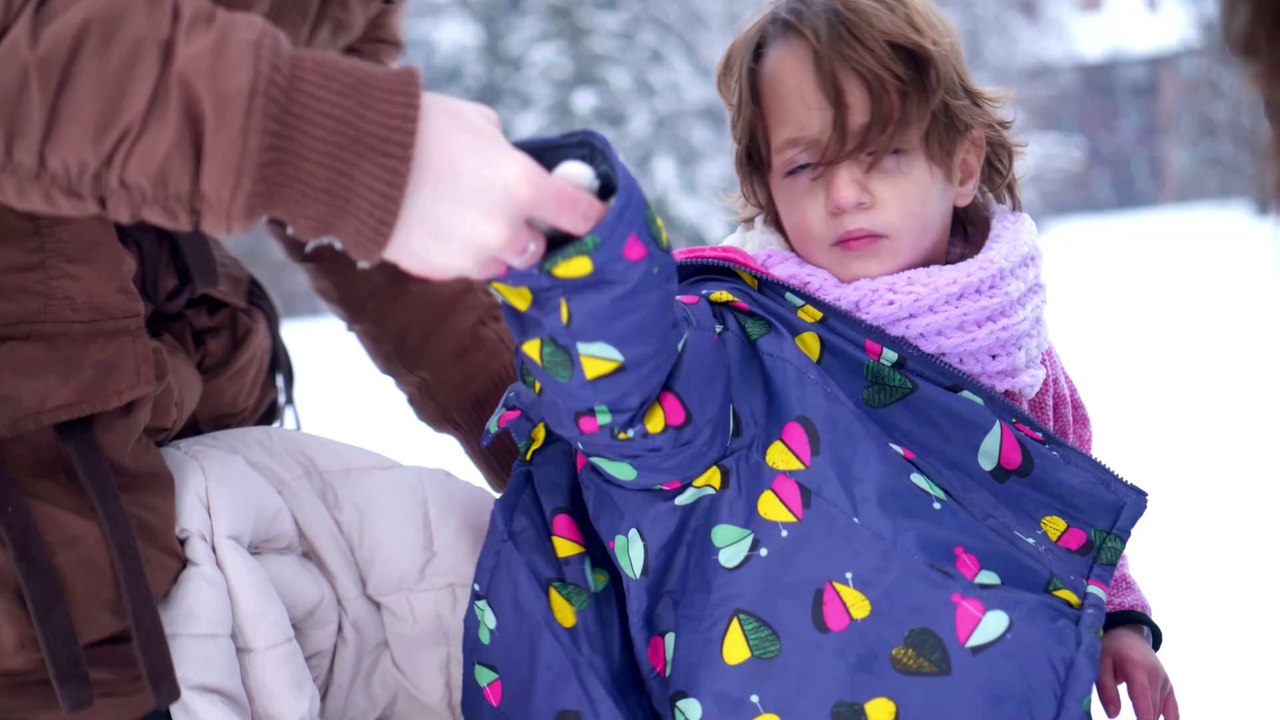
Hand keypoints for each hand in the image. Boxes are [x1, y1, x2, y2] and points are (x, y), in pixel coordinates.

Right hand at [382, 92, 605, 279]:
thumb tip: (517, 167)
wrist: (350, 157)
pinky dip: (458, 253)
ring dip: (492, 247)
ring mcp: (471, 257)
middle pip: (537, 249)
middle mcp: (505, 230)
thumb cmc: (419, 127)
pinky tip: (435, 225)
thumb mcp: (479, 124)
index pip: (581, 215)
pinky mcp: (439, 272)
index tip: (595, 218)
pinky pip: (463, 269)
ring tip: (463, 217)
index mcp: (524, 186)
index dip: (591, 216)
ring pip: (499, 263)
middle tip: (511, 214)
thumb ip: (508, 154)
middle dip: (528, 234)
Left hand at [1097, 626, 1177, 719]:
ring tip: (1141, 719)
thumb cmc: (1111, 649)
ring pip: (1159, 709)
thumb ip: (1106, 689)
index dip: (1144, 717)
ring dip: (1150, 719)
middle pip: (1152, 707)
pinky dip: (1171, 718)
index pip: (1143, 697)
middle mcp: (1156, 676)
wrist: (1129, 635)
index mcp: (1137, 668)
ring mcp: (1165, 681)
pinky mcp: (1168, 686)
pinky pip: (1173, 707)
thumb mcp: (1100, 664)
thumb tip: (1113, 715)